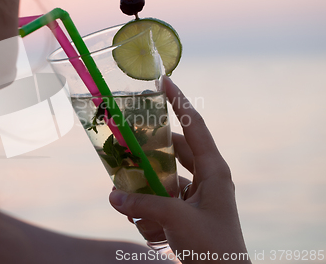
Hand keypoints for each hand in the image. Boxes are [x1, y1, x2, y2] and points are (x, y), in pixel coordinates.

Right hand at [109, 76, 250, 262]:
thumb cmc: (213, 248)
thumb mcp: (176, 221)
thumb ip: (142, 205)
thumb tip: (112, 196)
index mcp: (214, 170)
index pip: (195, 125)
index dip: (180, 101)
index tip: (164, 81)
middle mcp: (207, 178)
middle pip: (173, 151)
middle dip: (150, 153)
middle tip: (127, 146)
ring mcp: (198, 196)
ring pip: (164, 179)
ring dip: (147, 192)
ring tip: (135, 207)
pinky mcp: (189, 212)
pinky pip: (164, 202)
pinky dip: (151, 214)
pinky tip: (149, 231)